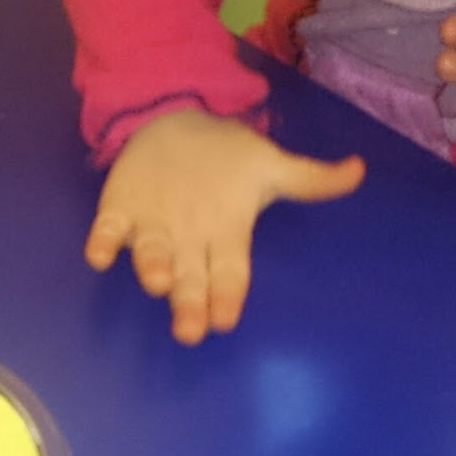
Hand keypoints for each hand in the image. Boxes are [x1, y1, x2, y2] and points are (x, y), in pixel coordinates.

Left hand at [84, 108, 364, 344]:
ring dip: (151, 271)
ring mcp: (152, 229)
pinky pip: (109, 231)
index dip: (226, 297)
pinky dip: (102, 243)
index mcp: (225, 238)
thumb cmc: (226, 159)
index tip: (224, 320)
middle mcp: (188, 243)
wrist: (175, 122)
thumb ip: (310, 178)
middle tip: (189, 334)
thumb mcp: (269, 165)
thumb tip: (358, 171)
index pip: (229, 275)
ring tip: (158, 284)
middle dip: (189, 306)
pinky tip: (97, 253)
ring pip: (151, 259)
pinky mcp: (119, 210)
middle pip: (191, 281)